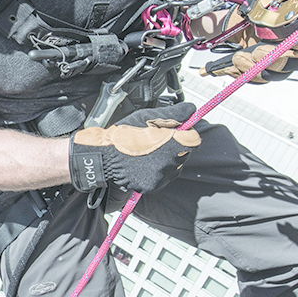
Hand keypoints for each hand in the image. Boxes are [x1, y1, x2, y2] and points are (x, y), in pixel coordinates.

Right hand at [69, 104, 201, 193]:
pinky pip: (163, 177)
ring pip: (174, 166)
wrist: (103, 156)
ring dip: (167, 160)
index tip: (176, 131)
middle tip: (157, 141)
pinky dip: (157, 171)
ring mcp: (161, 176)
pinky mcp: (153, 186)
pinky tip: (145, 163)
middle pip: (184, 153)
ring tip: (149, 152)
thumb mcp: (148, 117)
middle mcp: (168, 162)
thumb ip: (173, 114)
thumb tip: (191, 110)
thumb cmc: (123, 134)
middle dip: (175, 146)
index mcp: (170, 143)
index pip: (194, 140)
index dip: (186, 133)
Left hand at [201, 21, 297, 82]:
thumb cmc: (259, 2)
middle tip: (257, 50)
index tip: (288, 36)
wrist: (234, 12)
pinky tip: (231, 63)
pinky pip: (258, 77)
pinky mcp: (262, 68)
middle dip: (277, 58)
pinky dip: (243, 72)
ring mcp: (280, 59)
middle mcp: (297, 45)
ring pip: (278, 73)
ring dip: (257, 68)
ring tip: (239, 57)